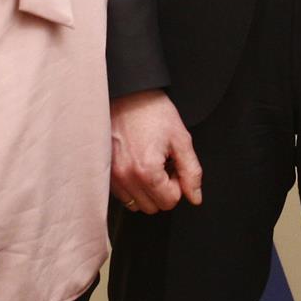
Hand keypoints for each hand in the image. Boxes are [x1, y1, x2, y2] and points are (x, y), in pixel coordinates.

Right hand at [110, 89, 202, 214]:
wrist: (127, 94)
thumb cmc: (153, 111)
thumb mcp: (181, 139)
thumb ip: (191, 172)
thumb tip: (195, 197)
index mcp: (147, 170)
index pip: (170, 201)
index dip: (178, 184)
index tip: (174, 165)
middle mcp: (126, 177)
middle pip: (153, 207)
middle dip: (163, 190)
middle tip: (164, 164)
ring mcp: (112, 176)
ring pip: (137, 204)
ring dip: (147, 190)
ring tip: (150, 164)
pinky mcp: (105, 172)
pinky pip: (122, 195)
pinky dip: (133, 186)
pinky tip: (137, 165)